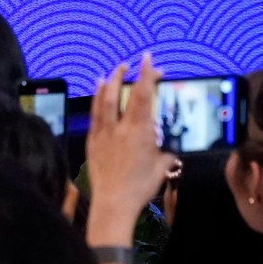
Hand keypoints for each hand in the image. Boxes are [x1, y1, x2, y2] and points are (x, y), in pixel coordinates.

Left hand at [84, 53, 167, 247]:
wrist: (114, 203)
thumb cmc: (139, 188)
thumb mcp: (162, 167)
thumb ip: (166, 152)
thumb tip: (170, 147)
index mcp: (140, 131)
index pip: (144, 95)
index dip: (147, 75)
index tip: (149, 61)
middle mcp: (121, 128)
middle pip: (125, 93)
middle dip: (131, 73)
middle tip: (137, 62)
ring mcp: (104, 133)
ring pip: (106, 99)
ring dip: (112, 80)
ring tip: (117, 68)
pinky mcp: (93, 140)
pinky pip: (95, 112)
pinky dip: (97, 97)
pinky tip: (99, 87)